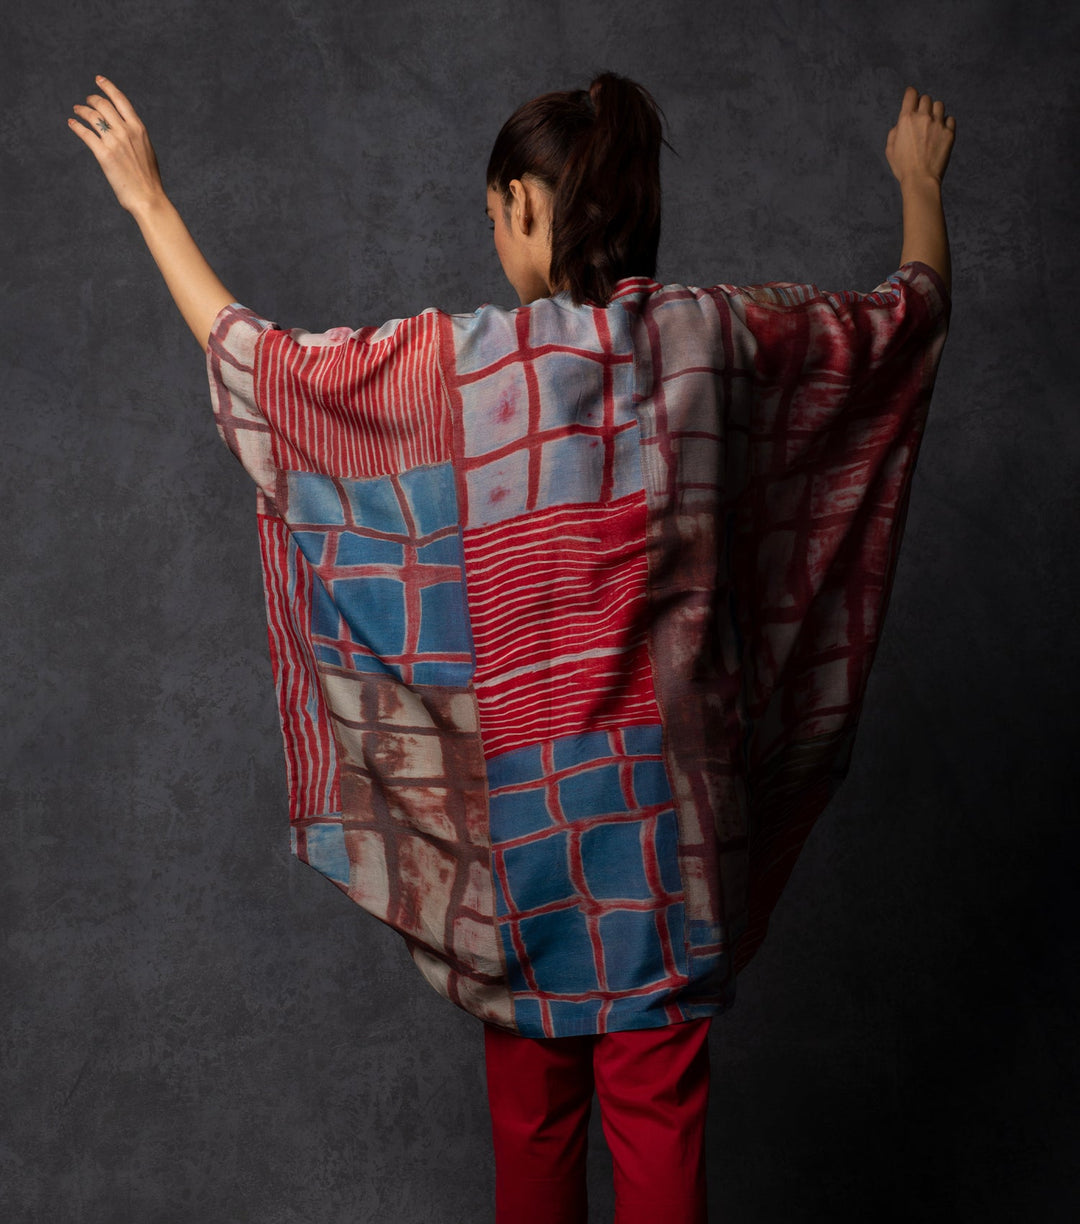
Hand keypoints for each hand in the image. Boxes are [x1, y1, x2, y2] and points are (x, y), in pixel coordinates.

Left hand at [68, 76, 166, 213]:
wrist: (149, 198)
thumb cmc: (149, 179)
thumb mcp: (146, 151)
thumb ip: (135, 137)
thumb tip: (123, 130)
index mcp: (139, 129)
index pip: (120, 100)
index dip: (108, 87)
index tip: (98, 79)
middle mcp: (126, 131)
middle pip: (103, 104)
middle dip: (92, 99)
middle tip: (87, 101)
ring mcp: (114, 142)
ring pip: (92, 116)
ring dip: (82, 110)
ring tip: (78, 110)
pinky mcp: (103, 154)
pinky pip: (85, 133)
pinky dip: (76, 126)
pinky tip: (72, 123)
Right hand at [886, 85, 955, 186]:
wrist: (920, 180)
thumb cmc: (903, 167)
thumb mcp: (890, 149)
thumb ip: (895, 131)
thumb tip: (901, 124)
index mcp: (906, 119)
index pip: (911, 94)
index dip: (910, 94)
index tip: (911, 96)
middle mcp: (923, 118)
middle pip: (926, 98)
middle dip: (922, 105)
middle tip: (921, 117)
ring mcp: (938, 124)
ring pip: (939, 105)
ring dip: (935, 112)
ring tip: (932, 124)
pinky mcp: (949, 132)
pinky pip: (950, 119)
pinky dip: (946, 123)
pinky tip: (940, 132)